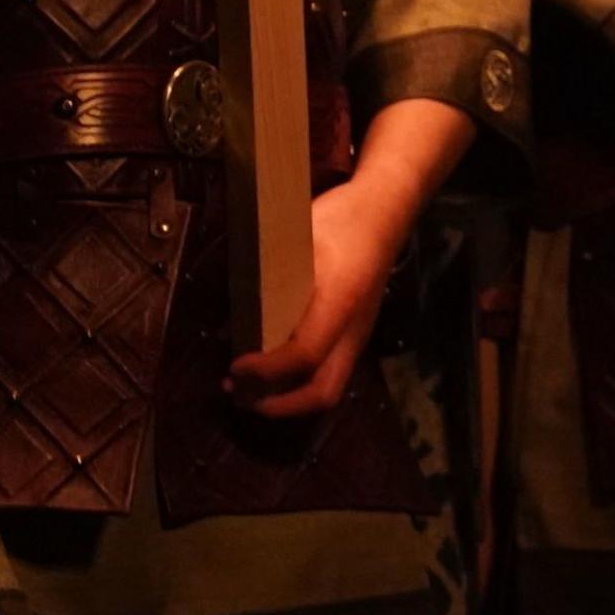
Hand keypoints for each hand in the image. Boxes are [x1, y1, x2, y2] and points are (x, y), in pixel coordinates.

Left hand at [229, 171, 411, 417]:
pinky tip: (269, 370)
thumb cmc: (340, 218)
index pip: (305, 356)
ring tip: (245, 387)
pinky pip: (328, 373)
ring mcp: (358, 333)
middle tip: (237, 392)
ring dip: (285, 400)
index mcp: (341, 303)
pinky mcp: (355, 332)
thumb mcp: (297, 237)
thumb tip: (228, 315)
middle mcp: (354, 328)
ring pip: (328, 388)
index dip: (266, 371)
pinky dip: (296, 385)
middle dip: (277, 406)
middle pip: (323, 392)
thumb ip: (267, 275)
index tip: (234, 366)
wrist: (386, 208)